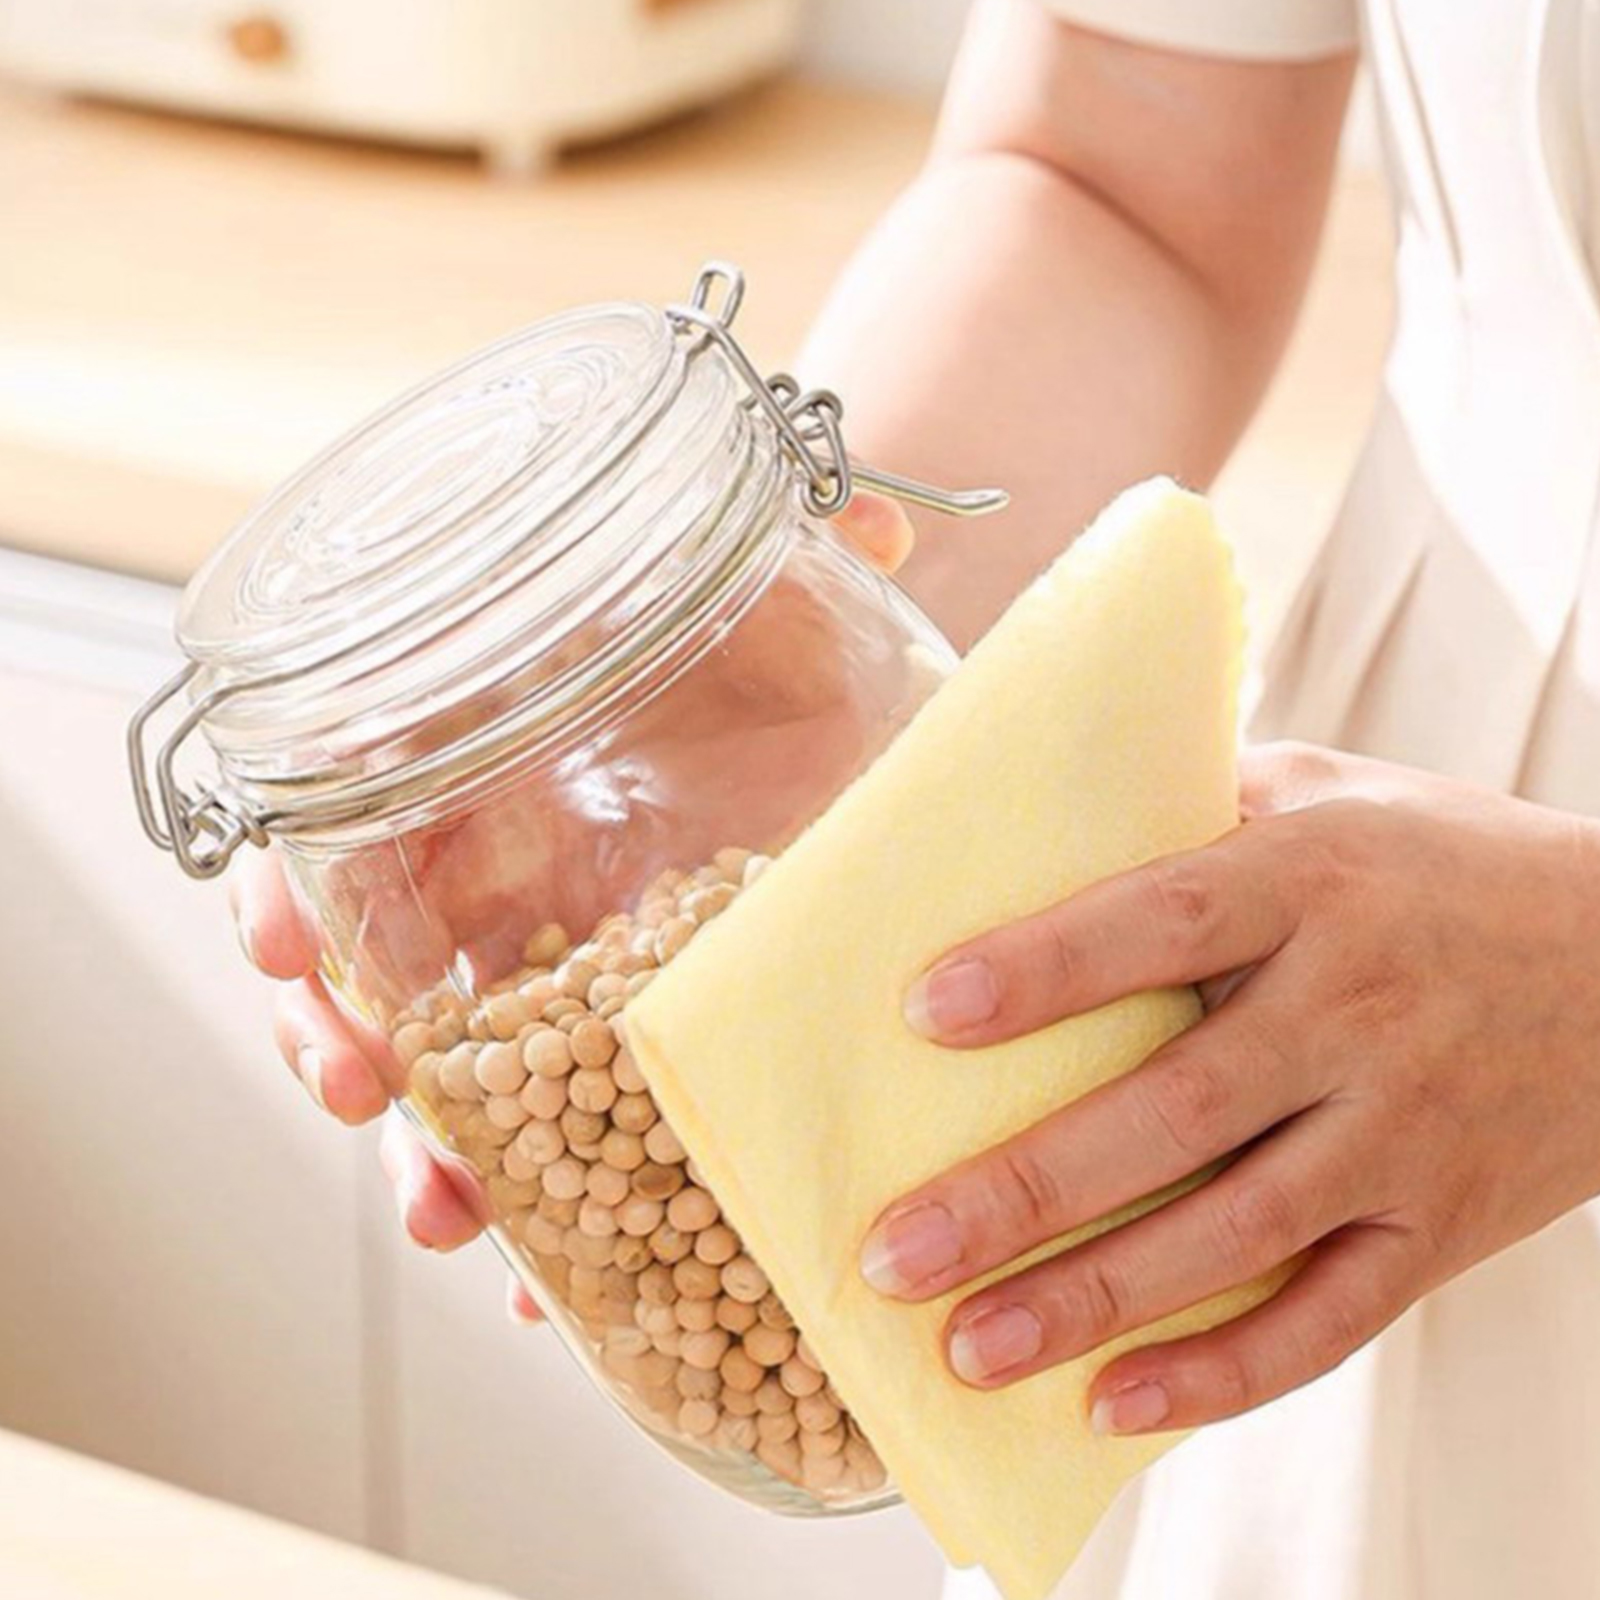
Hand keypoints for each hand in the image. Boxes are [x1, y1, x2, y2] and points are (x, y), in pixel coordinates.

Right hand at [233, 498, 916, 1290]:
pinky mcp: (626, 1053)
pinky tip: (561, 1279)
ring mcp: (563, 974)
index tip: (281, 939)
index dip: (297, 877)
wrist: (858, 760)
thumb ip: (825, 572)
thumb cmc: (801, 684)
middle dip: (339, 1030)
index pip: (355, 818)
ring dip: (435, 1147)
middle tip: (354, 1086)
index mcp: (512, 772)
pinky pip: (565, 1142)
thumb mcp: (802, 623)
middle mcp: (514, 877)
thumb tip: (891, 530)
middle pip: (375, 962)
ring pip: (458, 1072)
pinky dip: (553, 1210)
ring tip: (451, 1212)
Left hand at [861, 742, 1599, 1433]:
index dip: (1046, 969)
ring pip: (1237, 1233)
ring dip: (1094, 1301)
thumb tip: (1047, 812)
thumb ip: (1202, 802)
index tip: (925, 1011)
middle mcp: (1359, 1009)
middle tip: (893, 1250)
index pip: (1167, 924)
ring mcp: (1405, 1128)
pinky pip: (1331, 1317)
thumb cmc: (1449, 862)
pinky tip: (1112, 1403)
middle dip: (1025, 1189)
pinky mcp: (1442, 1223)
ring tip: (967, 1346)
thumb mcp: (1333, 790)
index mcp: (1316, 882)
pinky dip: (1225, 1372)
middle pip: (1176, 1112)